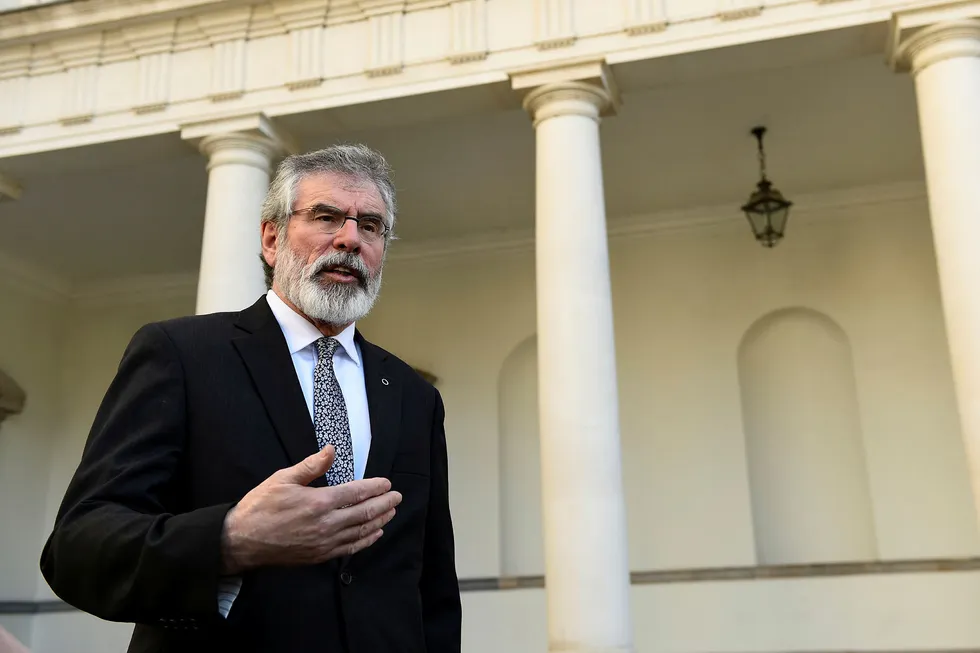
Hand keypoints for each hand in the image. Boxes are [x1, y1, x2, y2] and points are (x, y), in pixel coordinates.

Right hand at [220, 446, 400, 573]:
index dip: (375, 487)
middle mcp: (327, 524)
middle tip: (397, 497)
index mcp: (319, 502)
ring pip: (361, 532)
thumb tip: (331, 450)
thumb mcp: (283, 478)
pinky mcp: (320, 556)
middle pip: (365, 513)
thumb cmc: (260, 506)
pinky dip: (366, 541)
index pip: (357, 493)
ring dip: (380, 521)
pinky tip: (375, 534)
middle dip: (384, 504)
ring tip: (391, 512)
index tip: (387, 483)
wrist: (242, 540)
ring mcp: (325, 543)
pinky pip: (350, 549)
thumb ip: (312, 465)